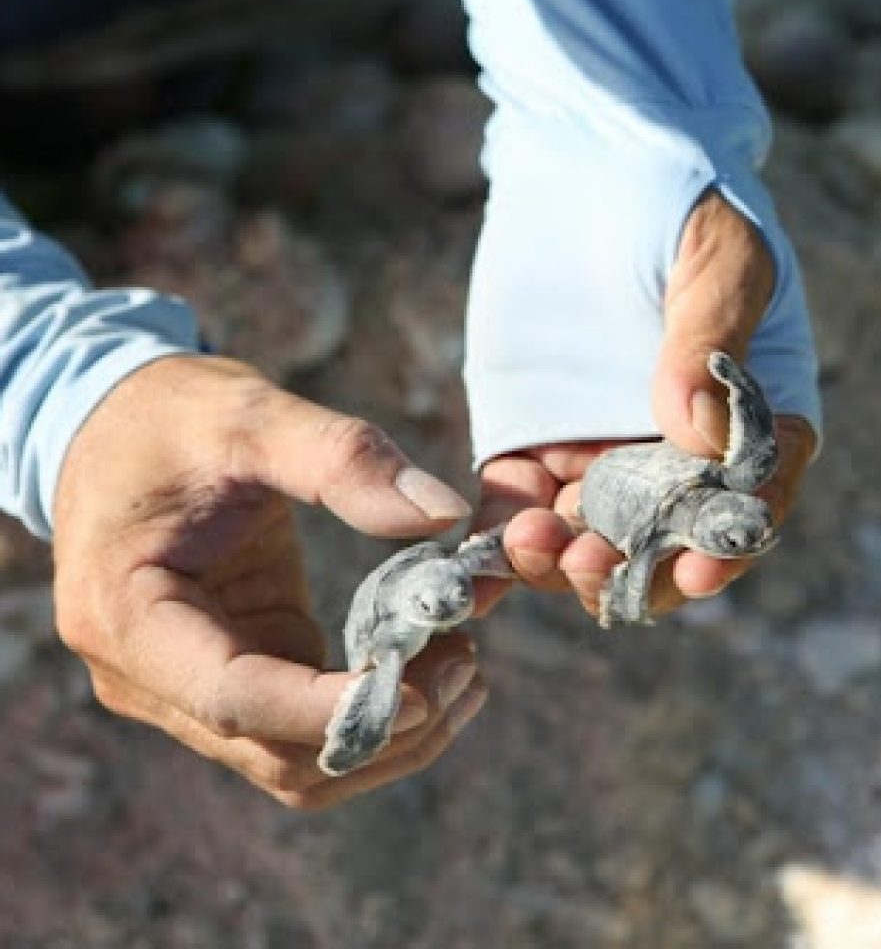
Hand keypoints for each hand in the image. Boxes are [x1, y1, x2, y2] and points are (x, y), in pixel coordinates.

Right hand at [52, 354, 485, 808]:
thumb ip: (342, 459)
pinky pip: (306, 726)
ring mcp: (188, 685)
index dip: (333, 709)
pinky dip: (372, 712)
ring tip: (463, 672)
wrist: (117, 426)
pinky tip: (430, 668)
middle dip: (380, 728)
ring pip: (297, 761)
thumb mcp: (251, 415)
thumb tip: (444, 514)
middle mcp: (147, 675)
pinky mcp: (234, 669)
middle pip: (274, 752)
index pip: (234, 698)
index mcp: (127, 614)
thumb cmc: (172, 415)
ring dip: (386, 738)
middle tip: (466, 668)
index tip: (426, 692)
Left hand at [476, 192, 816, 617]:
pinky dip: (502, 540)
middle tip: (594, 565)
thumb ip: (707, 341)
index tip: (698, 571)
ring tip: (536, 546)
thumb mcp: (714, 256)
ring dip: (565, 562)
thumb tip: (698, 433)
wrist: (583, 161)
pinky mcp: (529, 444)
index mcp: (745, 416)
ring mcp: (599, 455)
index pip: (747, 500)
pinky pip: (517, 507)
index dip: (727, 545)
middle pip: (663, 543)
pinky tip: (485, 554)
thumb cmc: (673, 198)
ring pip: (588, 539)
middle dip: (632, 569)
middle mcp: (673, 454)